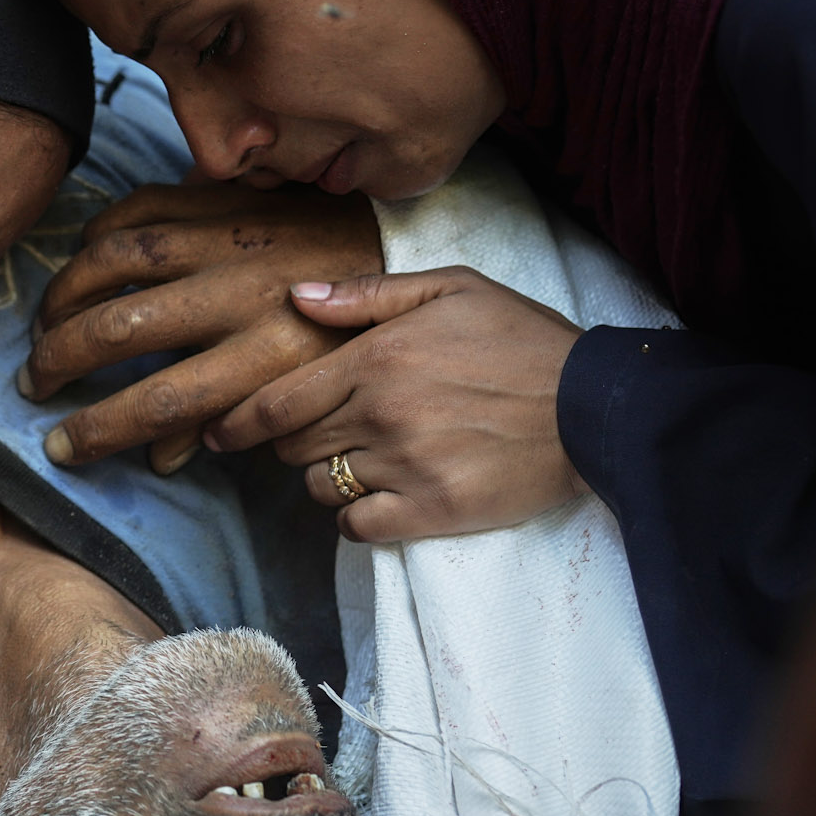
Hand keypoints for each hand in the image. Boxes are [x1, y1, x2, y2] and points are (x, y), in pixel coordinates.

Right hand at [22, 182, 381, 470]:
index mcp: (265, 358)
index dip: (97, 429)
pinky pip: (136, 208)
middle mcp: (237, 297)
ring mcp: (224, 240)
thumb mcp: (304, 394)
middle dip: (59, 359)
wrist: (397, 241)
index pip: (159, 402)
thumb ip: (230, 422)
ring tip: (45, 325)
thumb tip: (158, 458)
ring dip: (63, 296)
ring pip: (114, 261)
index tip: (59, 448)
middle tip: (35, 380)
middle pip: (119, 329)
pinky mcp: (220, 198)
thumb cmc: (346, 335)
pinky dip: (96, 235)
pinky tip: (81, 262)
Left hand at [206, 267, 585, 541]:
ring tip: (363, 460)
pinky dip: (357, 518)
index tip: (217, 435)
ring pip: (322, 486)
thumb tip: (295, 297)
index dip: (237, 423)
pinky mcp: (435, 510)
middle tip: (320, 434)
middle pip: (292, 444)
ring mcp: (406, 465)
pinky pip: (359, 526)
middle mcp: (381, 413)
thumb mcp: (451, 288)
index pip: (277, 401)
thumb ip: (366, 295)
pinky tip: (380, 499)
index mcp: (377, 358)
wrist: (598, 404)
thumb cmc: (523, 338)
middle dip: (291, 442)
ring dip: (327, 477)